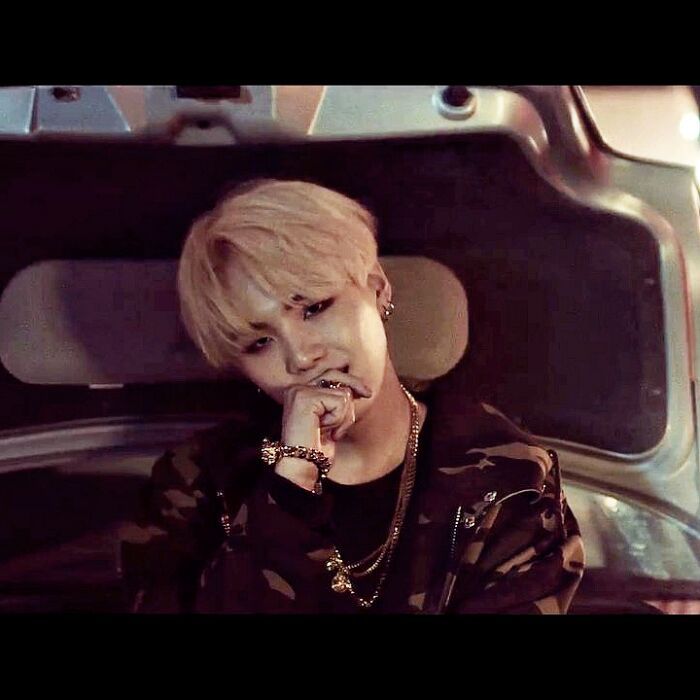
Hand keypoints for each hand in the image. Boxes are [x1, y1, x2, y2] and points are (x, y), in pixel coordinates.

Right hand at [276, 371, 371, 487]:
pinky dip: (339, 420)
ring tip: (330, 431)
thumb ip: (337, 401)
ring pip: (342, 393)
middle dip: (354, 387)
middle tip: (367, 395)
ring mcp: (300, 392)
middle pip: (335, 375)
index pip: (329, 374)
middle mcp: (296, 388)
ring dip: (344, 417)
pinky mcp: (306, 398)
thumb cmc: (315, 448)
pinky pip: (339, 402)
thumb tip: (357, 388)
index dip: (350, 381)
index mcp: (299, 392)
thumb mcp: (330, 420)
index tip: (366, 392)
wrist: (301, 466)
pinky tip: (327, 431)